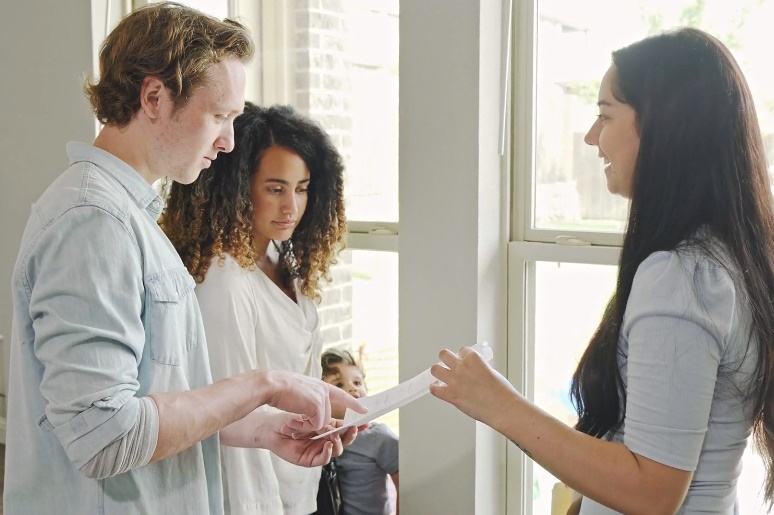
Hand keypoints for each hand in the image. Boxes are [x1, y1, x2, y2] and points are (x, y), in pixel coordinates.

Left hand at [221, 411, 355, 466]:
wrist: (272, 426)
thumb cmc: (290, 415)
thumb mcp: (312, 411)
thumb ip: (328, 412)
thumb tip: (345, 404)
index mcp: (328, 428)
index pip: (346, 428)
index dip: (357, 426)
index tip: (368, 421)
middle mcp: (325, 440)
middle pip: (344, 440)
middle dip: (352, 435)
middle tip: (355, 428)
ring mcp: (317, 450)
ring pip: (336, 450)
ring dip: (339, 443)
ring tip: (337, 435)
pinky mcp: (308, 459)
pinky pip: (322, 459)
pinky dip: (327, 452)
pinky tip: (328, 444)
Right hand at [262, 370, 367, 431]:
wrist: (272, 385)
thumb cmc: (280, 389)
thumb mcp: (301, 392)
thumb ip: (312, 400)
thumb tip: (317, 412)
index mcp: (321, 386)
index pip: (342, 396)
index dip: (354, 404)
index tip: (366, 410)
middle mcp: (324, 390)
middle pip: (328, 416)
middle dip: (315, 424)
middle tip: (297, 424)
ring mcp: (322, 398)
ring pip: (322, 423)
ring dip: (306, 426)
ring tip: (292, 420)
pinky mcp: (318, 405)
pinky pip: (316, 425)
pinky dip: (303, 427)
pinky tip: (293, 421)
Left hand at [429, 347, 518, 424]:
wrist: (502, 408)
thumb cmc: (501, 392)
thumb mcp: (491, 372)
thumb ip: (478, 368)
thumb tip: (472, 371)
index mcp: (473, 359)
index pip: (462, 350)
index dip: (462, 356)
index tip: (462, 360)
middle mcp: (461, 367)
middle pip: (444, 354)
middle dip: (445, 358)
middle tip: (447, 364)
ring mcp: (454, 381)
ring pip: (435, 369)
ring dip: (438, 372)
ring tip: (441, 376)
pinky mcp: (451, 395)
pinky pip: (434, 389)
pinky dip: (435, 388)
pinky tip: (438, 388)